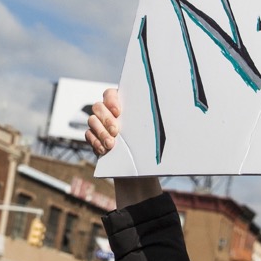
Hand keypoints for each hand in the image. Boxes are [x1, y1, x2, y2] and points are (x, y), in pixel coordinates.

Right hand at [85, 88, 161, 206]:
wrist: (139, 166)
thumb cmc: (148, 145)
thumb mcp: (152, 132)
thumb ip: (153, 120)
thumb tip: (172, 111)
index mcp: (122, 104)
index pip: (109, 94)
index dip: (111, 100)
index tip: (119, 112)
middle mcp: (108, 112)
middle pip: (98, 107)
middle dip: (106, 119)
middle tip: (116, 131)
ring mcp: (99, 124)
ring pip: (92, 120)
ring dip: (101, 132)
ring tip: (111, 144)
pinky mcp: (94, 137)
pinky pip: (88, 135)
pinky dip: (95, 142)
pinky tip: (104, 150)